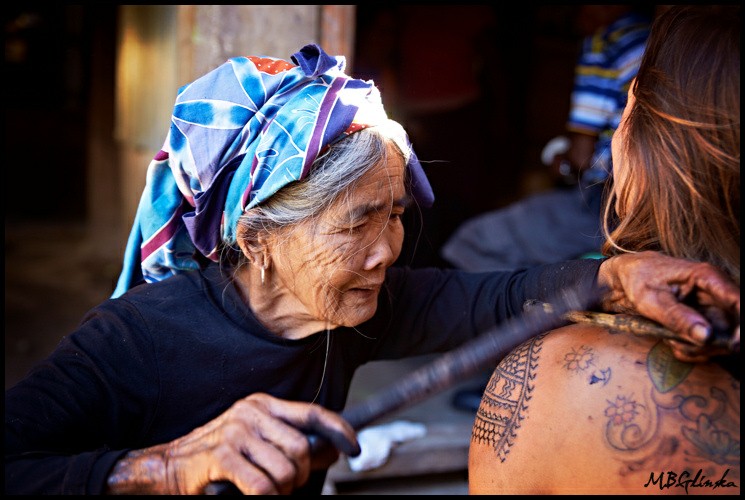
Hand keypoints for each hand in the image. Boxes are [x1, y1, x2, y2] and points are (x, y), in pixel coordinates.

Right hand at [105, 393, 358, 494]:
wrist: (166, 467)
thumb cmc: (214, 459)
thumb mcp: (256, 444)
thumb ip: (290, 445)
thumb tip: (331, 451)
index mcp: (263, 405)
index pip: (313, 414)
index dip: (339, 430)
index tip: (354, 447)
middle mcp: (252, 412)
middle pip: (301, 449)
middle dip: (299, 477)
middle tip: (284, 488)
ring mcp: (236, 432)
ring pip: (285, 471)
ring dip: (280, 492)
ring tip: (263, 492)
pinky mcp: (222, 455)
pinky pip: (262, 486)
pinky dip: (264, 499)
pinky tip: (252, 496)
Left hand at [597, 251, 739, 361]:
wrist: (625, 279)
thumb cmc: (638, 279)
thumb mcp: (652, 299)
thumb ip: (678, 317)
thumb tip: (706, 336)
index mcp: (707, 277)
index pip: (739, 302)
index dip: (741, 327)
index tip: (734, 345)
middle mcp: (715, 294)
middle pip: (732, 327)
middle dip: (709, 343)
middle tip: (679, 343)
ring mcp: (710, 309)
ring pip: (719, 340)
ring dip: (695, 348)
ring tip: (668, 338)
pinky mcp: (703, 322)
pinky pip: (706, 345)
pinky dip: (689, 349)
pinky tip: (671, 341)